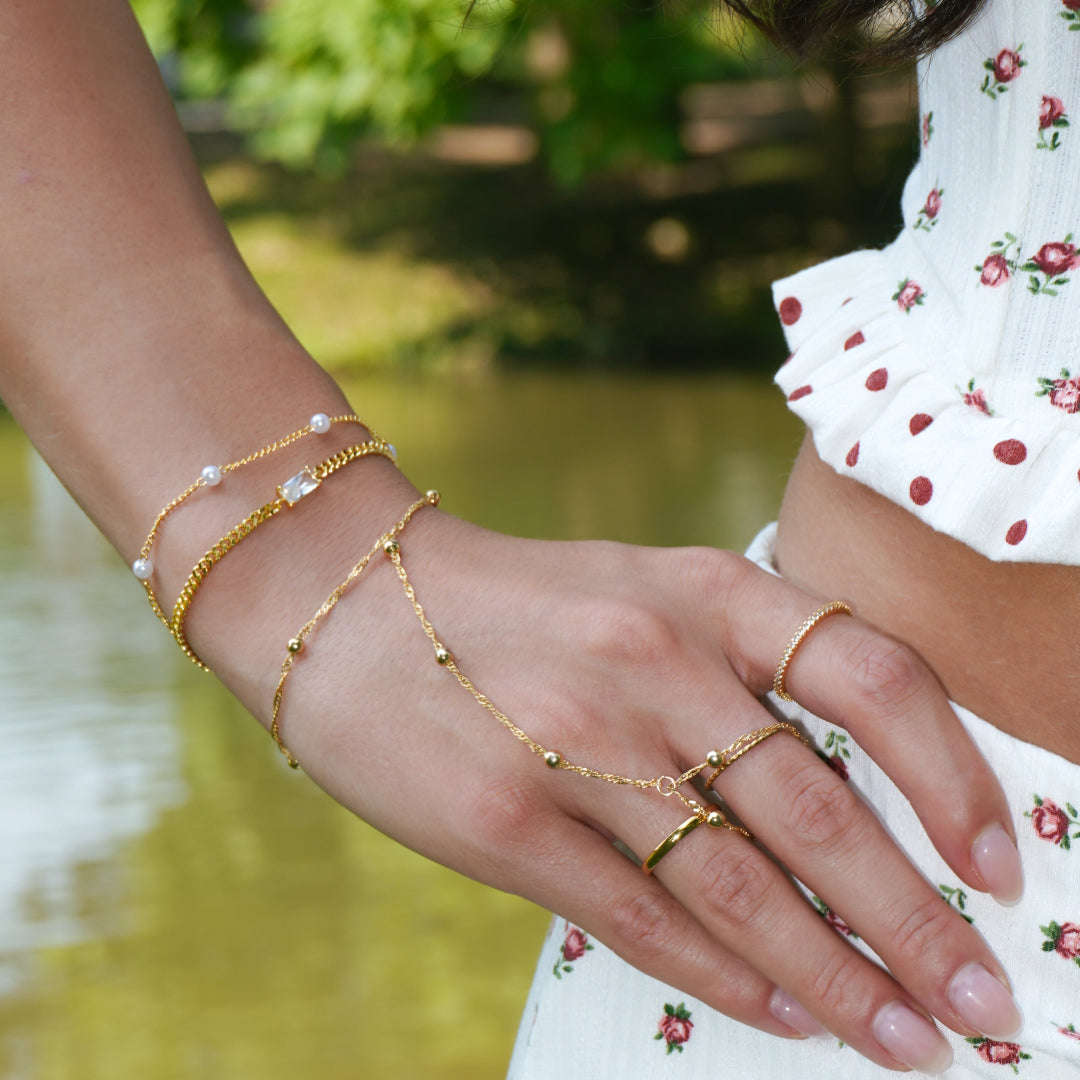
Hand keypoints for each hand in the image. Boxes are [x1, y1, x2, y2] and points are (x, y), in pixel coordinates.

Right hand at [199, 493, 1022, 1074]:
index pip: (874, 676)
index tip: (996, 866)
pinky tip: (784, 1015)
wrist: (347, 599)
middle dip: (919, 924)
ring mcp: (576, 745)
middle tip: (985, 1002)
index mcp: (702, 588)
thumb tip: (845, 802)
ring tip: (906, 1038)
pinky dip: (730, 981)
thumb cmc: (513, 606)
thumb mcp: (640, 593)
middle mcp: (653, 662)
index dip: (954, 778)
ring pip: (743, 890)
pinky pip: (646, 923)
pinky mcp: (506, 825)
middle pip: (822, 814)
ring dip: (840, 980)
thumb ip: (735, 674)